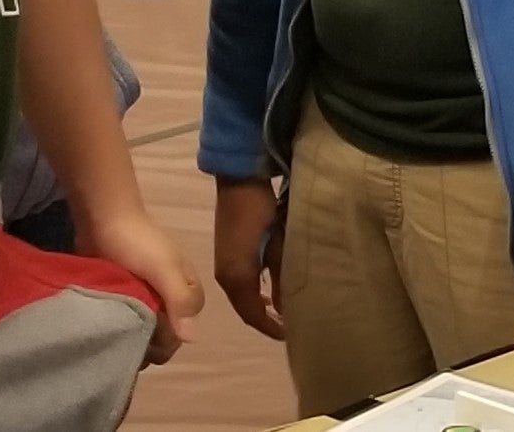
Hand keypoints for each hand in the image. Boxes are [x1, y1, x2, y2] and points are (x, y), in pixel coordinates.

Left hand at [89, 207, 204, 364]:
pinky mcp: (124, 294)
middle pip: (166, 330)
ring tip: (115, 341)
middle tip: (127, 343)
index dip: (169, 339)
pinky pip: (128, 318)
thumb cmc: (137, 242)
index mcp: (186, 286)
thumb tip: (191, 339)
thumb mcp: (164, 268)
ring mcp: (145, 294)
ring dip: (133, 336)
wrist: (102, 218)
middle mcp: (169, 293)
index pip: (186, 327)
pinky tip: (108, 331)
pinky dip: (121, 327)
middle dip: (150, 342)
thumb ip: (180, 299)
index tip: (149, 343)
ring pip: (146, 326)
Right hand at [212, 177, 284, 340]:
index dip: (270, 327)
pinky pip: (241, 281)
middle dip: (265, 319)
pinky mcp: (226, 252)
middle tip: (289, 324)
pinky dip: (255, 290)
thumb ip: (282, 276)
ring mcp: (223, 263)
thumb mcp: (278, 242)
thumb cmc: (259, 209)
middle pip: (245, 307)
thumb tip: (288, 306)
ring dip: (260, 303)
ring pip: (242, 294)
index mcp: (236, 276)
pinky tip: (270, 287)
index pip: (252, 314)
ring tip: (282, 309)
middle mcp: (225, 275)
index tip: (290, 335)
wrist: (238, 178)